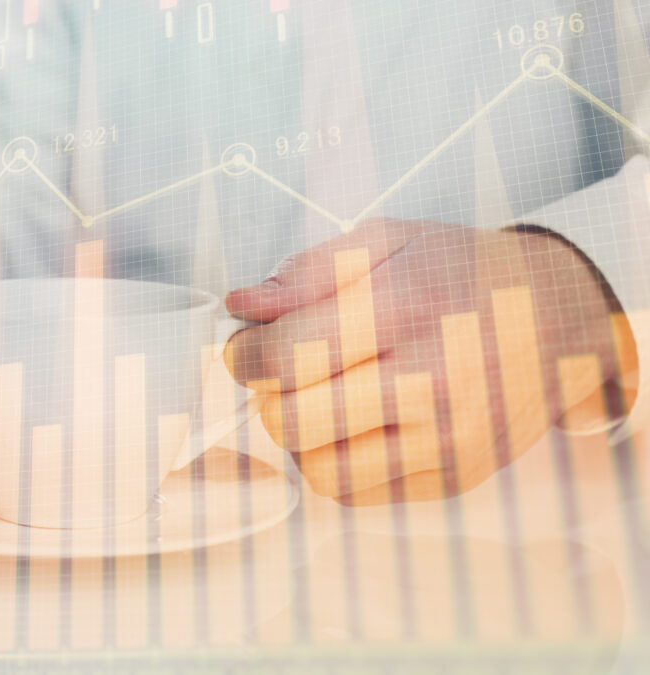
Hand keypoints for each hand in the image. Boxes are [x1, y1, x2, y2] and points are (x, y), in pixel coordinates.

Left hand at [225, 218, 634, 505]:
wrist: (560, 315)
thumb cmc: (464, 273)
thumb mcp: (388, 241)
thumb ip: (308, 271)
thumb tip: (242, 305)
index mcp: (406, 310)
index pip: (287, 356)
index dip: (246, 356)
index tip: (247, 347)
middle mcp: (430, 381)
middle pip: (293, 421)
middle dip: (269, 395)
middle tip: (286, 373)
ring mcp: (446, 439)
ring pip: (319, 470)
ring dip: (302, 437)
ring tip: (325, 399)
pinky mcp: (454, 478)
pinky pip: (357, 493)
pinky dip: (338, 464)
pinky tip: (357, 426)